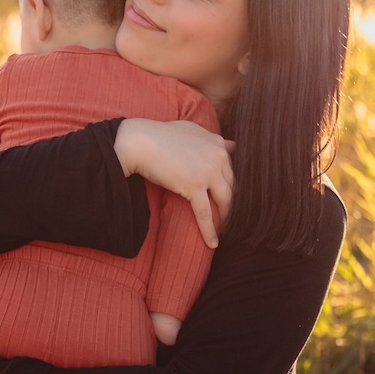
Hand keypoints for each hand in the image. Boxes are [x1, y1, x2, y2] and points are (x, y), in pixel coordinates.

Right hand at [114, 119, 234, 247]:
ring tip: (224, 230)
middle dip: (231, 204)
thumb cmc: (161, 135)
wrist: (140, 141)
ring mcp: (208, 172)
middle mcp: (218, 157)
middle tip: (228, 218)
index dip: (229, 187)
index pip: (230, 170)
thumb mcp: (191, 130)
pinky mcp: (195, 187)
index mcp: (218, 144)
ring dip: (226, 218)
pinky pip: (205, 213)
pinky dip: (210, 230)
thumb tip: (234, 145)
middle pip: (231, 186)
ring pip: (224, 201)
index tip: (227, 199)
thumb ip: (212, 139)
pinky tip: (213, 243)